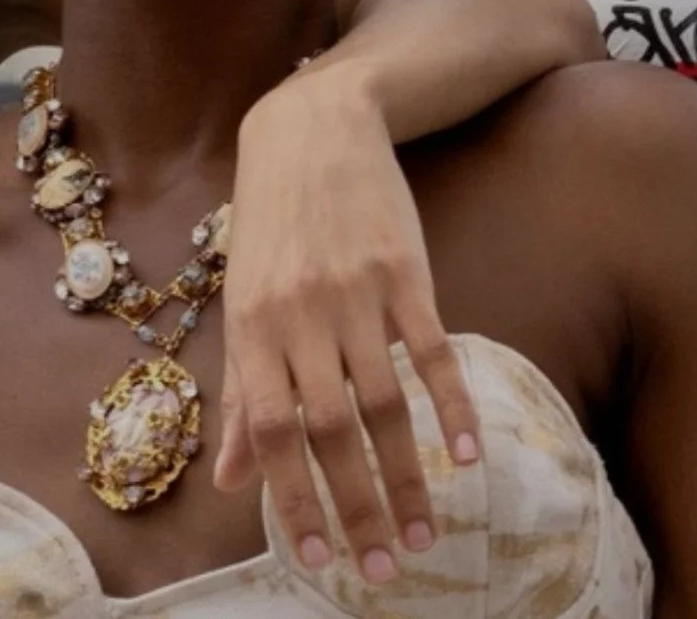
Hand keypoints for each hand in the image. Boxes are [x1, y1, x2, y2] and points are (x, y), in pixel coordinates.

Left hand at [212, 66, 481, 582]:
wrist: (312, 127)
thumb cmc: (270, 224)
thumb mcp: (242, 301)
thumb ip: (242, 393)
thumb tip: (229, 479)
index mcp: (251, 329)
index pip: (271, 432)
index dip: (292, 498)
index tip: (316, 557)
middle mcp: (299, 317)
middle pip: (330, 430)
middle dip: (355, 507)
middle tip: (381, 569)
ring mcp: (355, 294)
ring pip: (385, 404)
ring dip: (407, 477)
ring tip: (425, 536)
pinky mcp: (406, 272)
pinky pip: (431, 352)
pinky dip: (451, 408)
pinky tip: (468, 458)